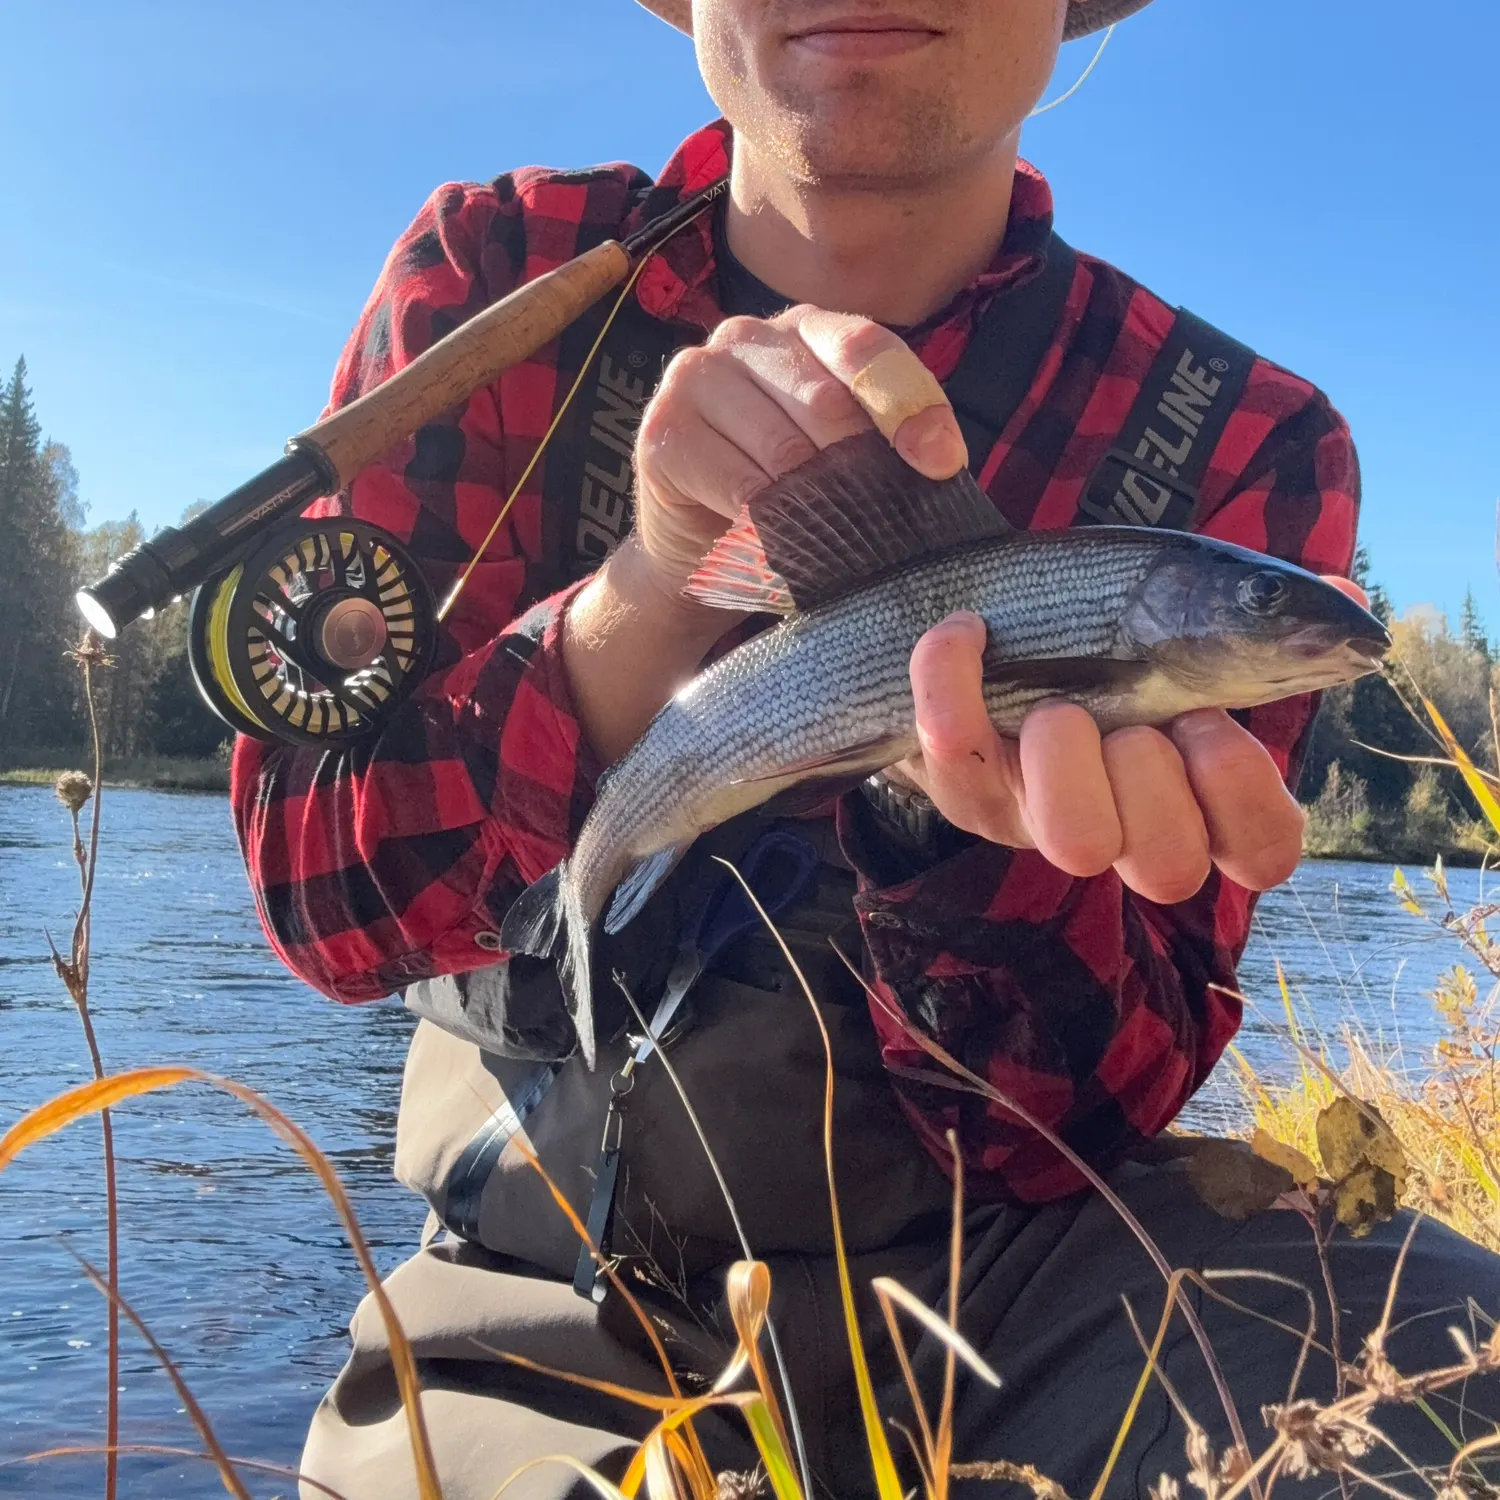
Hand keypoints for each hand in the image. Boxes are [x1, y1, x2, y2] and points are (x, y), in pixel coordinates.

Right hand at [631, 304, 967, 600]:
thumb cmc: (786, 496)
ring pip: (782, 447)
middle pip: (825, 399)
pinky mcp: (663, 430)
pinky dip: (767, 524)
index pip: (865, 348)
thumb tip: (942, 461)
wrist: (696, 548)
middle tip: (874, 521)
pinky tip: (775, 542)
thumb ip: (884, 442)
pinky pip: (737, 485)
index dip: (908, 407)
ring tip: (824, 537)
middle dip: (858, 469)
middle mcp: (746, 336)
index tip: (942, 465)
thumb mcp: (844, 458)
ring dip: (813, 505)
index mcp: (805, 329)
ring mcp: (695, 375)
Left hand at [894, 579, 1368, 901]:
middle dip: (1158, 780)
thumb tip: (1346, 603)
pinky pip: (953, 757)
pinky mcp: (962, 786)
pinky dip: (952, 683)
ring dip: (1073, 760)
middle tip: (1140, 718)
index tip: (1212, 729)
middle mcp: (1120, 826)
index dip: (1247, 803)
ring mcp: (1037, 816)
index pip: (1260, 855)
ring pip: (1074, 843)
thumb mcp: (1183, 625)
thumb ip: (1260, 620)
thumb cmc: (1103, 645)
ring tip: (1059, 704)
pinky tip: (965, 629)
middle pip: (1167, 867)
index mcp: (1191, 796)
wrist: (983, 640)